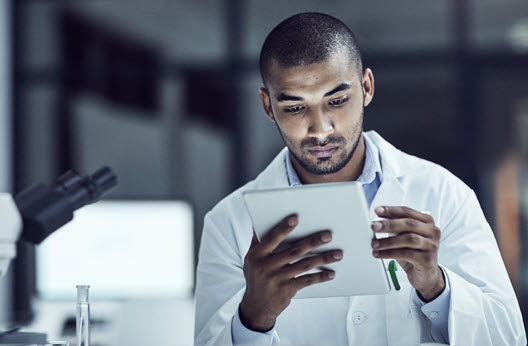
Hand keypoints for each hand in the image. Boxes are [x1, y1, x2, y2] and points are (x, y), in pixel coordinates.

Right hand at [239, 214, 342, 331]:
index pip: (272, 239)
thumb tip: (258, 222)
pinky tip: (330, 273)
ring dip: (323, 259)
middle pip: (294, 251)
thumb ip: (257, 241)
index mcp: (257, 255)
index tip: (295, 219)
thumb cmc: (256, 277)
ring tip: (338, 254)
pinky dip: (320, 277)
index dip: (283, 228)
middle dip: (313, 242)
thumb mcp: (251, 259)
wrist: (256, 306)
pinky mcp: (287, 290)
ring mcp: (277, 279)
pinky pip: (306, 281)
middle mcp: (266, 266)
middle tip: (328, 236)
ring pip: (304, 265)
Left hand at [371, 206, 444, 301]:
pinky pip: (406, 254)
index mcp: (427, 221)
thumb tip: (377, 222)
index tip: (377, 211)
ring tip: (374, 244)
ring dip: (388, 241)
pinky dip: (390, 253)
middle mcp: (432, 231)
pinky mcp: (428, 259)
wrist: (426, 275)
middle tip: (374, 226)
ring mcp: (431, 245)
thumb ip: (394, 228)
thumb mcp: (403, 237)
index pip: (407, 212)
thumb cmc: (413, 252)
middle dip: (389, 224)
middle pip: (409, 224)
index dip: (391, 210)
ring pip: (408, 239)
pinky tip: (379, 254)